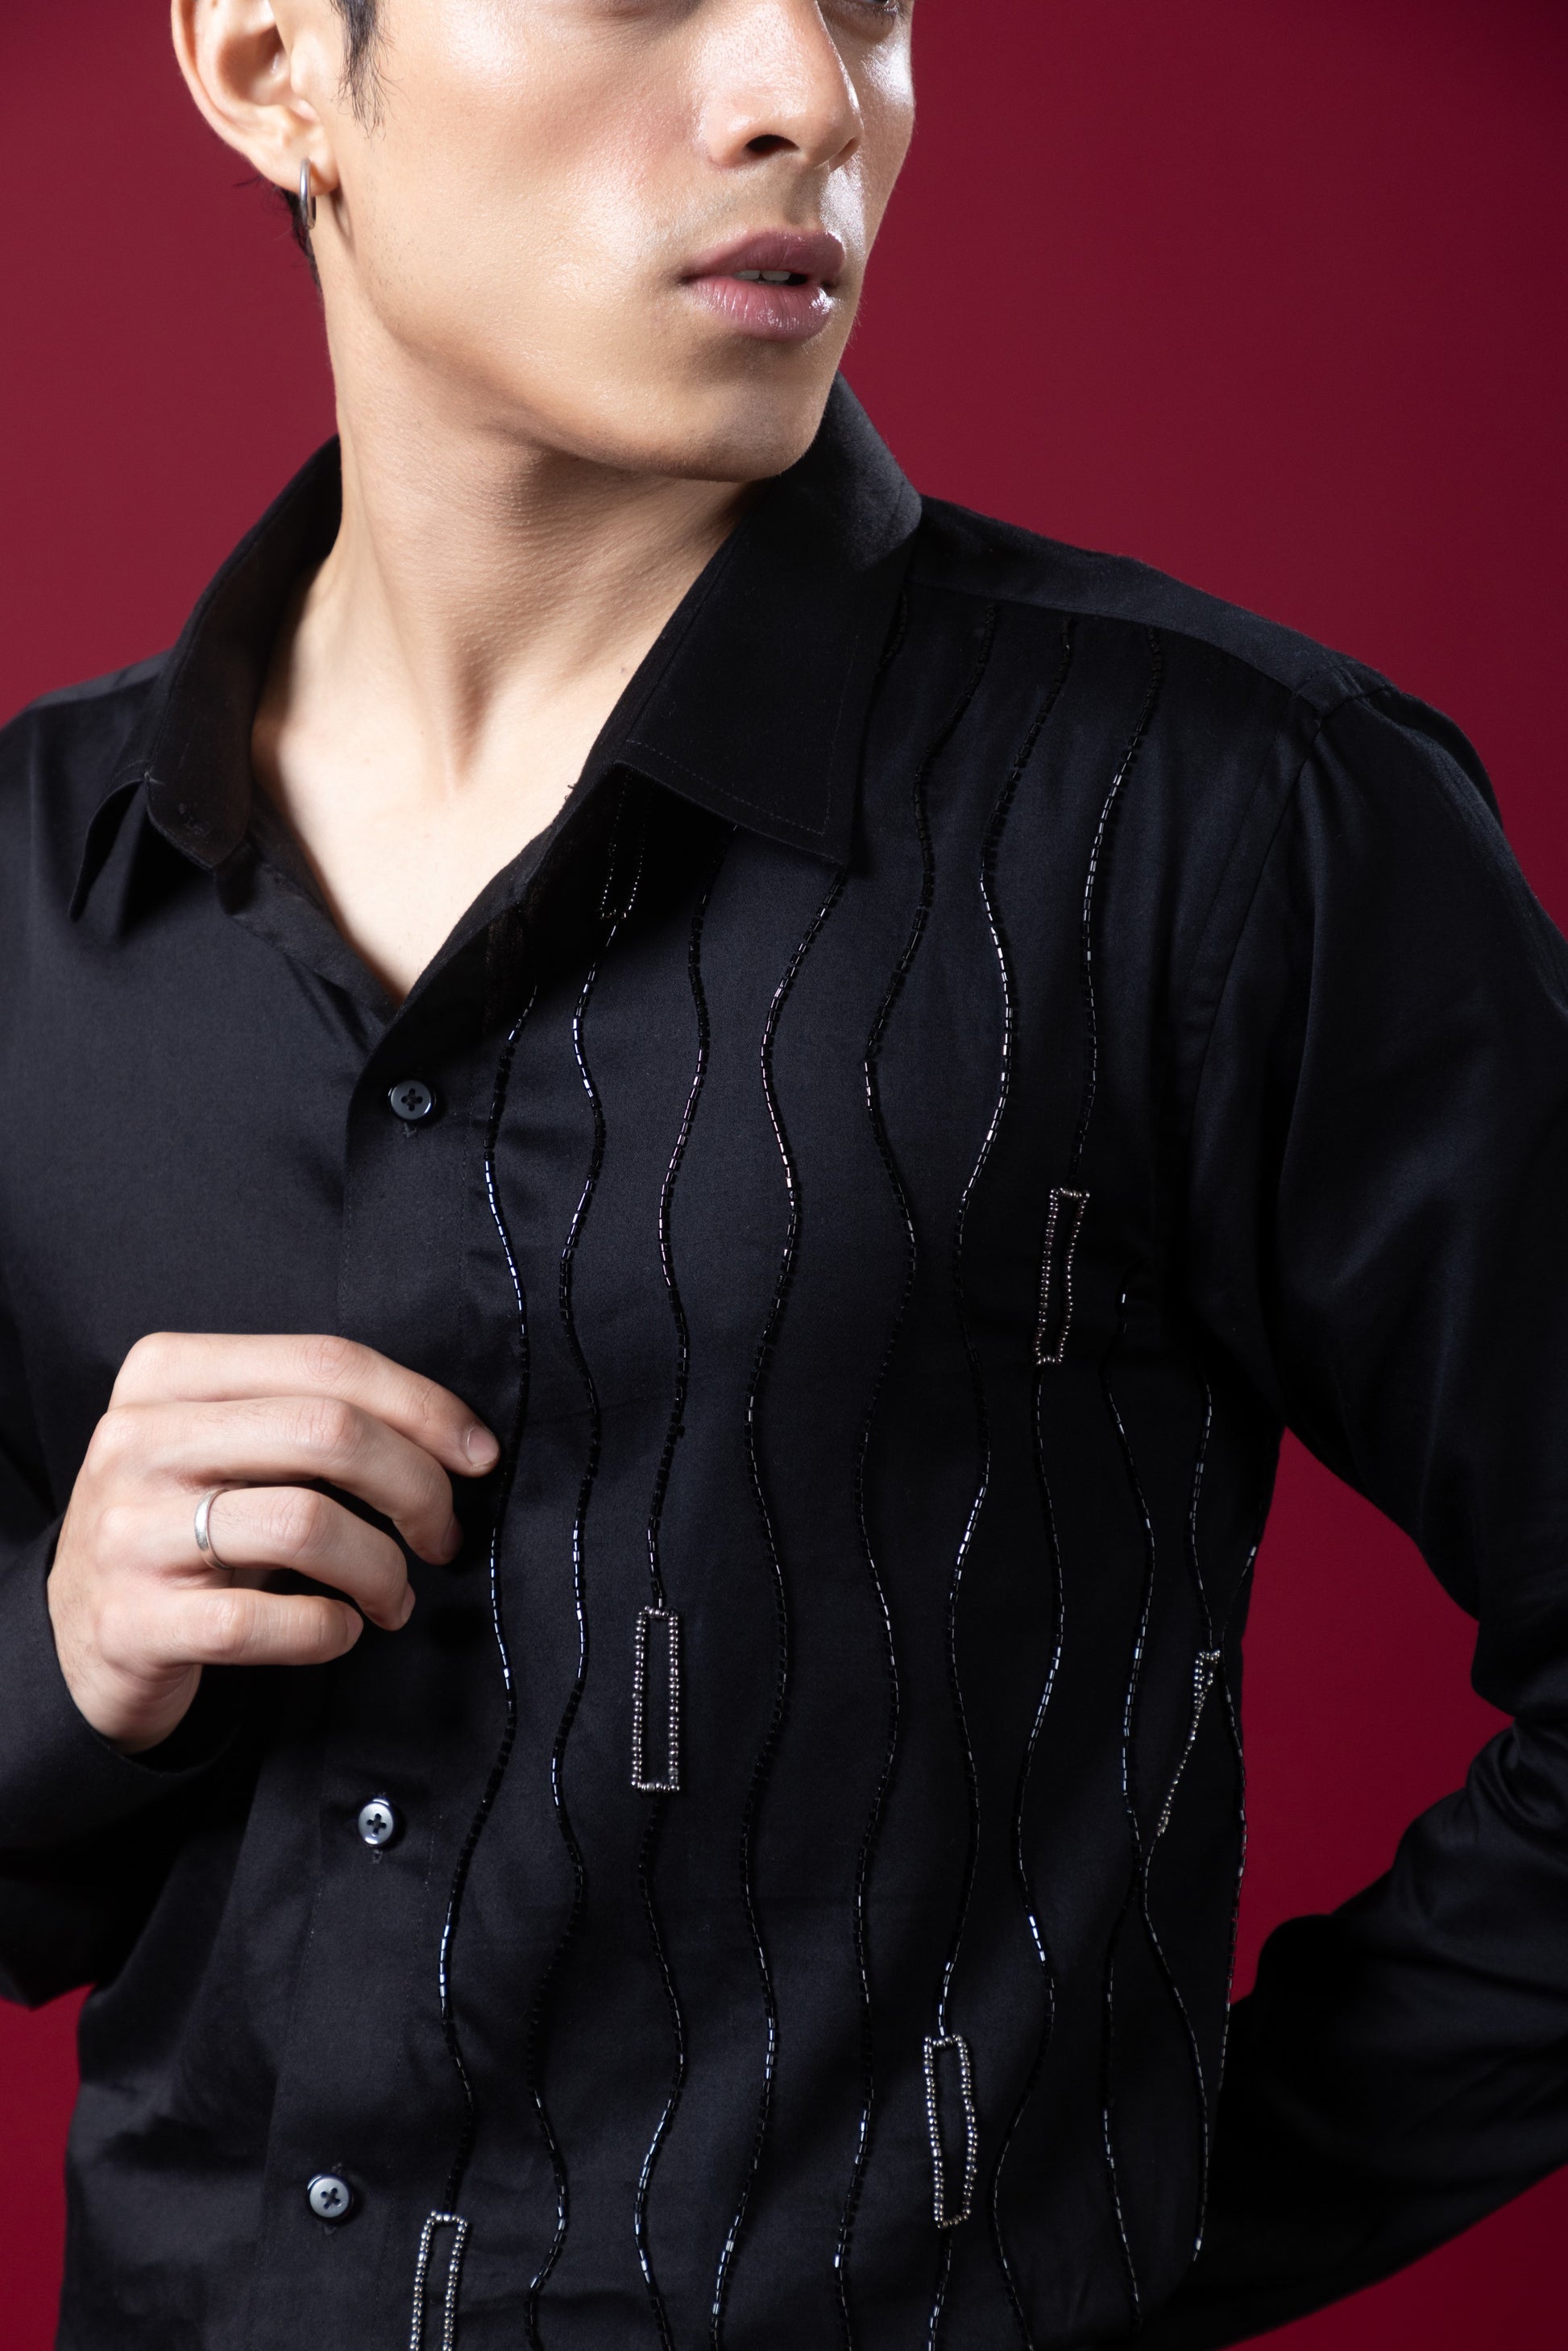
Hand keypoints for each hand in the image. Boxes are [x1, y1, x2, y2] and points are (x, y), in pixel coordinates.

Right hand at [48, 1333, 500, 1754]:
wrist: (81, 1632)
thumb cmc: (187, 1525)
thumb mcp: (230, 1447)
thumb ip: (313, 1417)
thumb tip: (454, 1438)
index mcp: (168, 1372)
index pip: (329, 1362)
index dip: (424, 1407)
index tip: (477, 1454)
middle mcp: (137, 1439)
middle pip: (328, 1432)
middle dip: (417, 1488)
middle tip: (443, 1534)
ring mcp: (126, 1531)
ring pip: (306, 1525)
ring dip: (383, 1569)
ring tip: (393, 1595)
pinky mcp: (132, 1621)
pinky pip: (267, 1621)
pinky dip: (329, 1631)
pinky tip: (340, 1630)